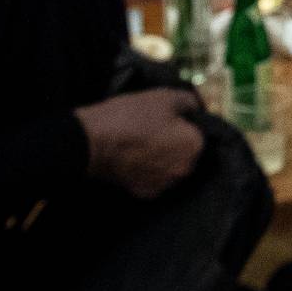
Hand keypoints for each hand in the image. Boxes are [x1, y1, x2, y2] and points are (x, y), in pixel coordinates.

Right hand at [77, 87, 204, 198]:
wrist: (93, 141)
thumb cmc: (131, 116)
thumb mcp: (164, 96)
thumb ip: (189, 102)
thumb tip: (197, 108)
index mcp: (195, 146)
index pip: (199, 132)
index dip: (183, 124)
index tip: (166, 118)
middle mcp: (186, 170)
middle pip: (186, 153)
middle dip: (176, 143)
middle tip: (153, 130)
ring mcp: (166, 185)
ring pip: (171, 168)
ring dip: (164, 159)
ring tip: (142, 145)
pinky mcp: (146, 194)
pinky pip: (154, 179)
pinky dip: (148, 171)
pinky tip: (135, 159)